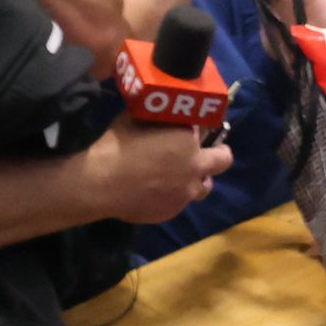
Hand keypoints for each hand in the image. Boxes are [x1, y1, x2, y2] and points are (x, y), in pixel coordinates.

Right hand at [81, 113, 233, 223]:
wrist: (102, 184)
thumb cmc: (118, 146)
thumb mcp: (138, 118)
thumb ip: (159, 118)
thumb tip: (163, 114)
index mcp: (189, 141)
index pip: (208, 130)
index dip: (200, 130)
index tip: (194, 129)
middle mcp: (194, 167)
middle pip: (223, 160)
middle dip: (219, 153)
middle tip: (209, 152)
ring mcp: (185, 193)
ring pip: (204, 187)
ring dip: (198, 179)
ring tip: (182, 176)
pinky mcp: (172, 211)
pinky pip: (182, 201)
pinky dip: (175, 195)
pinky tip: (157, 192)